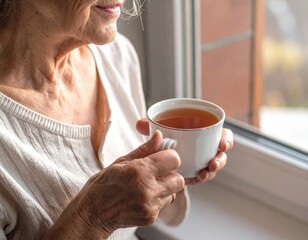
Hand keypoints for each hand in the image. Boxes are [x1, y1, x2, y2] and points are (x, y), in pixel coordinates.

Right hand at [64, 130, 184, 237]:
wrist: (93, 213)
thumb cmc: (103, 185)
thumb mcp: (121, 162)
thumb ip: (144, 150)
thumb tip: (158, 137)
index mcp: (139, 171)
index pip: (174, 160)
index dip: (169, 156)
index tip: (163, 157)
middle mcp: (147, 190)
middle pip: (178, 179)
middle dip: (170, 173)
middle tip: (156, 172)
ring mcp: (149, 206)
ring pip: (174, 192)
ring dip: (165, 187)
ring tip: (148, 185)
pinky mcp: (150, 218)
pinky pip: (164, 204)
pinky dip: (157, 199)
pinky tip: (143, 196)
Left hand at [136, 118, 233, 184]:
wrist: (154, 153)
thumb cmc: (162, 134)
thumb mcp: (155, 129)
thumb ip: (149, 126)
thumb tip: (140, 124)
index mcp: (202, 131)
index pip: (221, 134)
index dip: (226, 139)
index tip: (223, 143)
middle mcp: (204, 146)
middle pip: (220, 153)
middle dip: (220, 159)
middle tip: (213, 163)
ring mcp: (200, 160)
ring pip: (212, 166)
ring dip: (211, 171)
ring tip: (204, 174)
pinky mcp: (193, 172)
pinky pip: (200, 176)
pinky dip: (200, 178)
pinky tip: (196, 178)